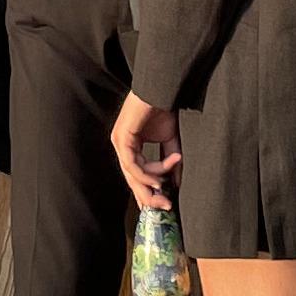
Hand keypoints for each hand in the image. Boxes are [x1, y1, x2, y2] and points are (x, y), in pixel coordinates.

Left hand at [112, 93, 180, 213]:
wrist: (162, 87)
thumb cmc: (165, 108)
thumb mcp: (171, 140)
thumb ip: (172, 162)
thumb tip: (175, 185)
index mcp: (131, 146)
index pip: (137, 175)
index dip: (148, 192)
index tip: (162, 205)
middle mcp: (122, 145)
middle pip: (132, 179)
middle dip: (148, 196)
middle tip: (165, 207)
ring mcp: (119, 141)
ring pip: (132, 174)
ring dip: (150, 185)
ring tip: (165, 191)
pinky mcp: (121, 137)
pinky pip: (132, 164)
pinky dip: (148, 173)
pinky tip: (160, 179)